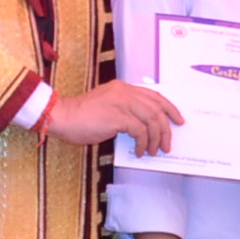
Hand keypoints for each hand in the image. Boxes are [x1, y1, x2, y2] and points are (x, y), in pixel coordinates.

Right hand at [45, 81, 179, 154]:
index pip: (154, 96)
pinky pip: (140, 131)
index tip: (178, 120)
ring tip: (153, 151)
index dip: (169, 108)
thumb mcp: (107, 106)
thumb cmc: (81, 117)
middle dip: (166, 128)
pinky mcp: (117, 116)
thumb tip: (144, 128)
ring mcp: (121, 103)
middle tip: (168, 143)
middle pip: (157, 108)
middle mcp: (125, 92)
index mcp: (123, 87)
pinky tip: (138, 151)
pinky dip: (142, 143)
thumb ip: (125, 110)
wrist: (61, 117)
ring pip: (152, 120)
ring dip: (156, 138)